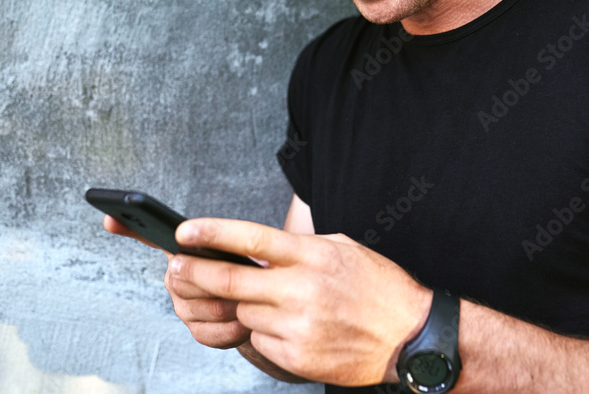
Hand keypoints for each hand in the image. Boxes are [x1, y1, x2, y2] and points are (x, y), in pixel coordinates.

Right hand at [103, 215, 250, 349]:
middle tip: (239, 277)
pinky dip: (230, 330)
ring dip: (227, 306)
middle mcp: (176, 277)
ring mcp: (184, 306)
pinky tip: (244, 322)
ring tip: (247, 300)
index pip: (150, 235)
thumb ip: (220, 239)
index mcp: (185, 251)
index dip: (128, 227)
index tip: (109, 219)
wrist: (272, 305)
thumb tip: (189, 232)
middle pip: (180, 279)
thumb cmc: (255, 270)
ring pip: (195, 309)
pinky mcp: (199, 331)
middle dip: (213, 280)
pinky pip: (206, 334)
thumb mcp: (243, 247)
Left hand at [169, 218, 431, 385]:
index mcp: (312, 255)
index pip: (251, 238)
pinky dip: (264, 333)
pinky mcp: (298, 356)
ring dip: (246, 307)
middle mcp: (302, 288)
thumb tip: (256, 246)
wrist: (410, 336)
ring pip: (245, 312)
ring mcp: (299, 325)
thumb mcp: (341, 248)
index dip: (213, 234)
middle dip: (196, 273)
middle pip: (231, 280)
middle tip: (177, 268)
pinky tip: (289, 328)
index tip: (184, 232)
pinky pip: (259, 341)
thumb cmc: (377, 286)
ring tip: (275, 304)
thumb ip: (299, 247)